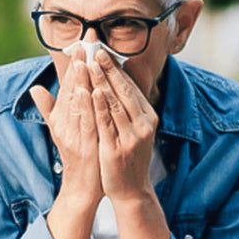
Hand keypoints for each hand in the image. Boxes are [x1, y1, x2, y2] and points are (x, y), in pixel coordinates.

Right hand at [30, 46, 102, 210]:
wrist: (82, 187)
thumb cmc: (76, 156)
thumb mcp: (60, 131)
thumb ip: (49, 109)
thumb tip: (35, 89)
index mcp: (61, 119)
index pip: (67, 88)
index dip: (72, 66)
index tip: (79, 45)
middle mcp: (65, 125)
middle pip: (71, 91)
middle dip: (77, 66)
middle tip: (83, 43)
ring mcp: (74, 135)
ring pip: (77, 104)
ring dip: (80, 82)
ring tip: (84, 61)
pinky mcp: (84, 146)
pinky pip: (86, 123)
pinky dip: (88, 107)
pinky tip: (92, 92)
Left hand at [89, 49, 157, 201]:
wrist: (131, 190)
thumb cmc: (128, 156)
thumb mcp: (133, 129)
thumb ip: (126, 107)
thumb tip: (115, 81)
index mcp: (147, 116)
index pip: (129, 86)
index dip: (114, 67)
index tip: (101, 49)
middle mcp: (143, 124)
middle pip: (123, 90)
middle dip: (108, 68)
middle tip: (95, 48)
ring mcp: (132, 137)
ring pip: (115, 104)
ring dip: (102, 82)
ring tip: (91, 64)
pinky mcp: (117, 149)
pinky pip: (107, 124)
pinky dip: (100, 107)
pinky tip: (92, 92)